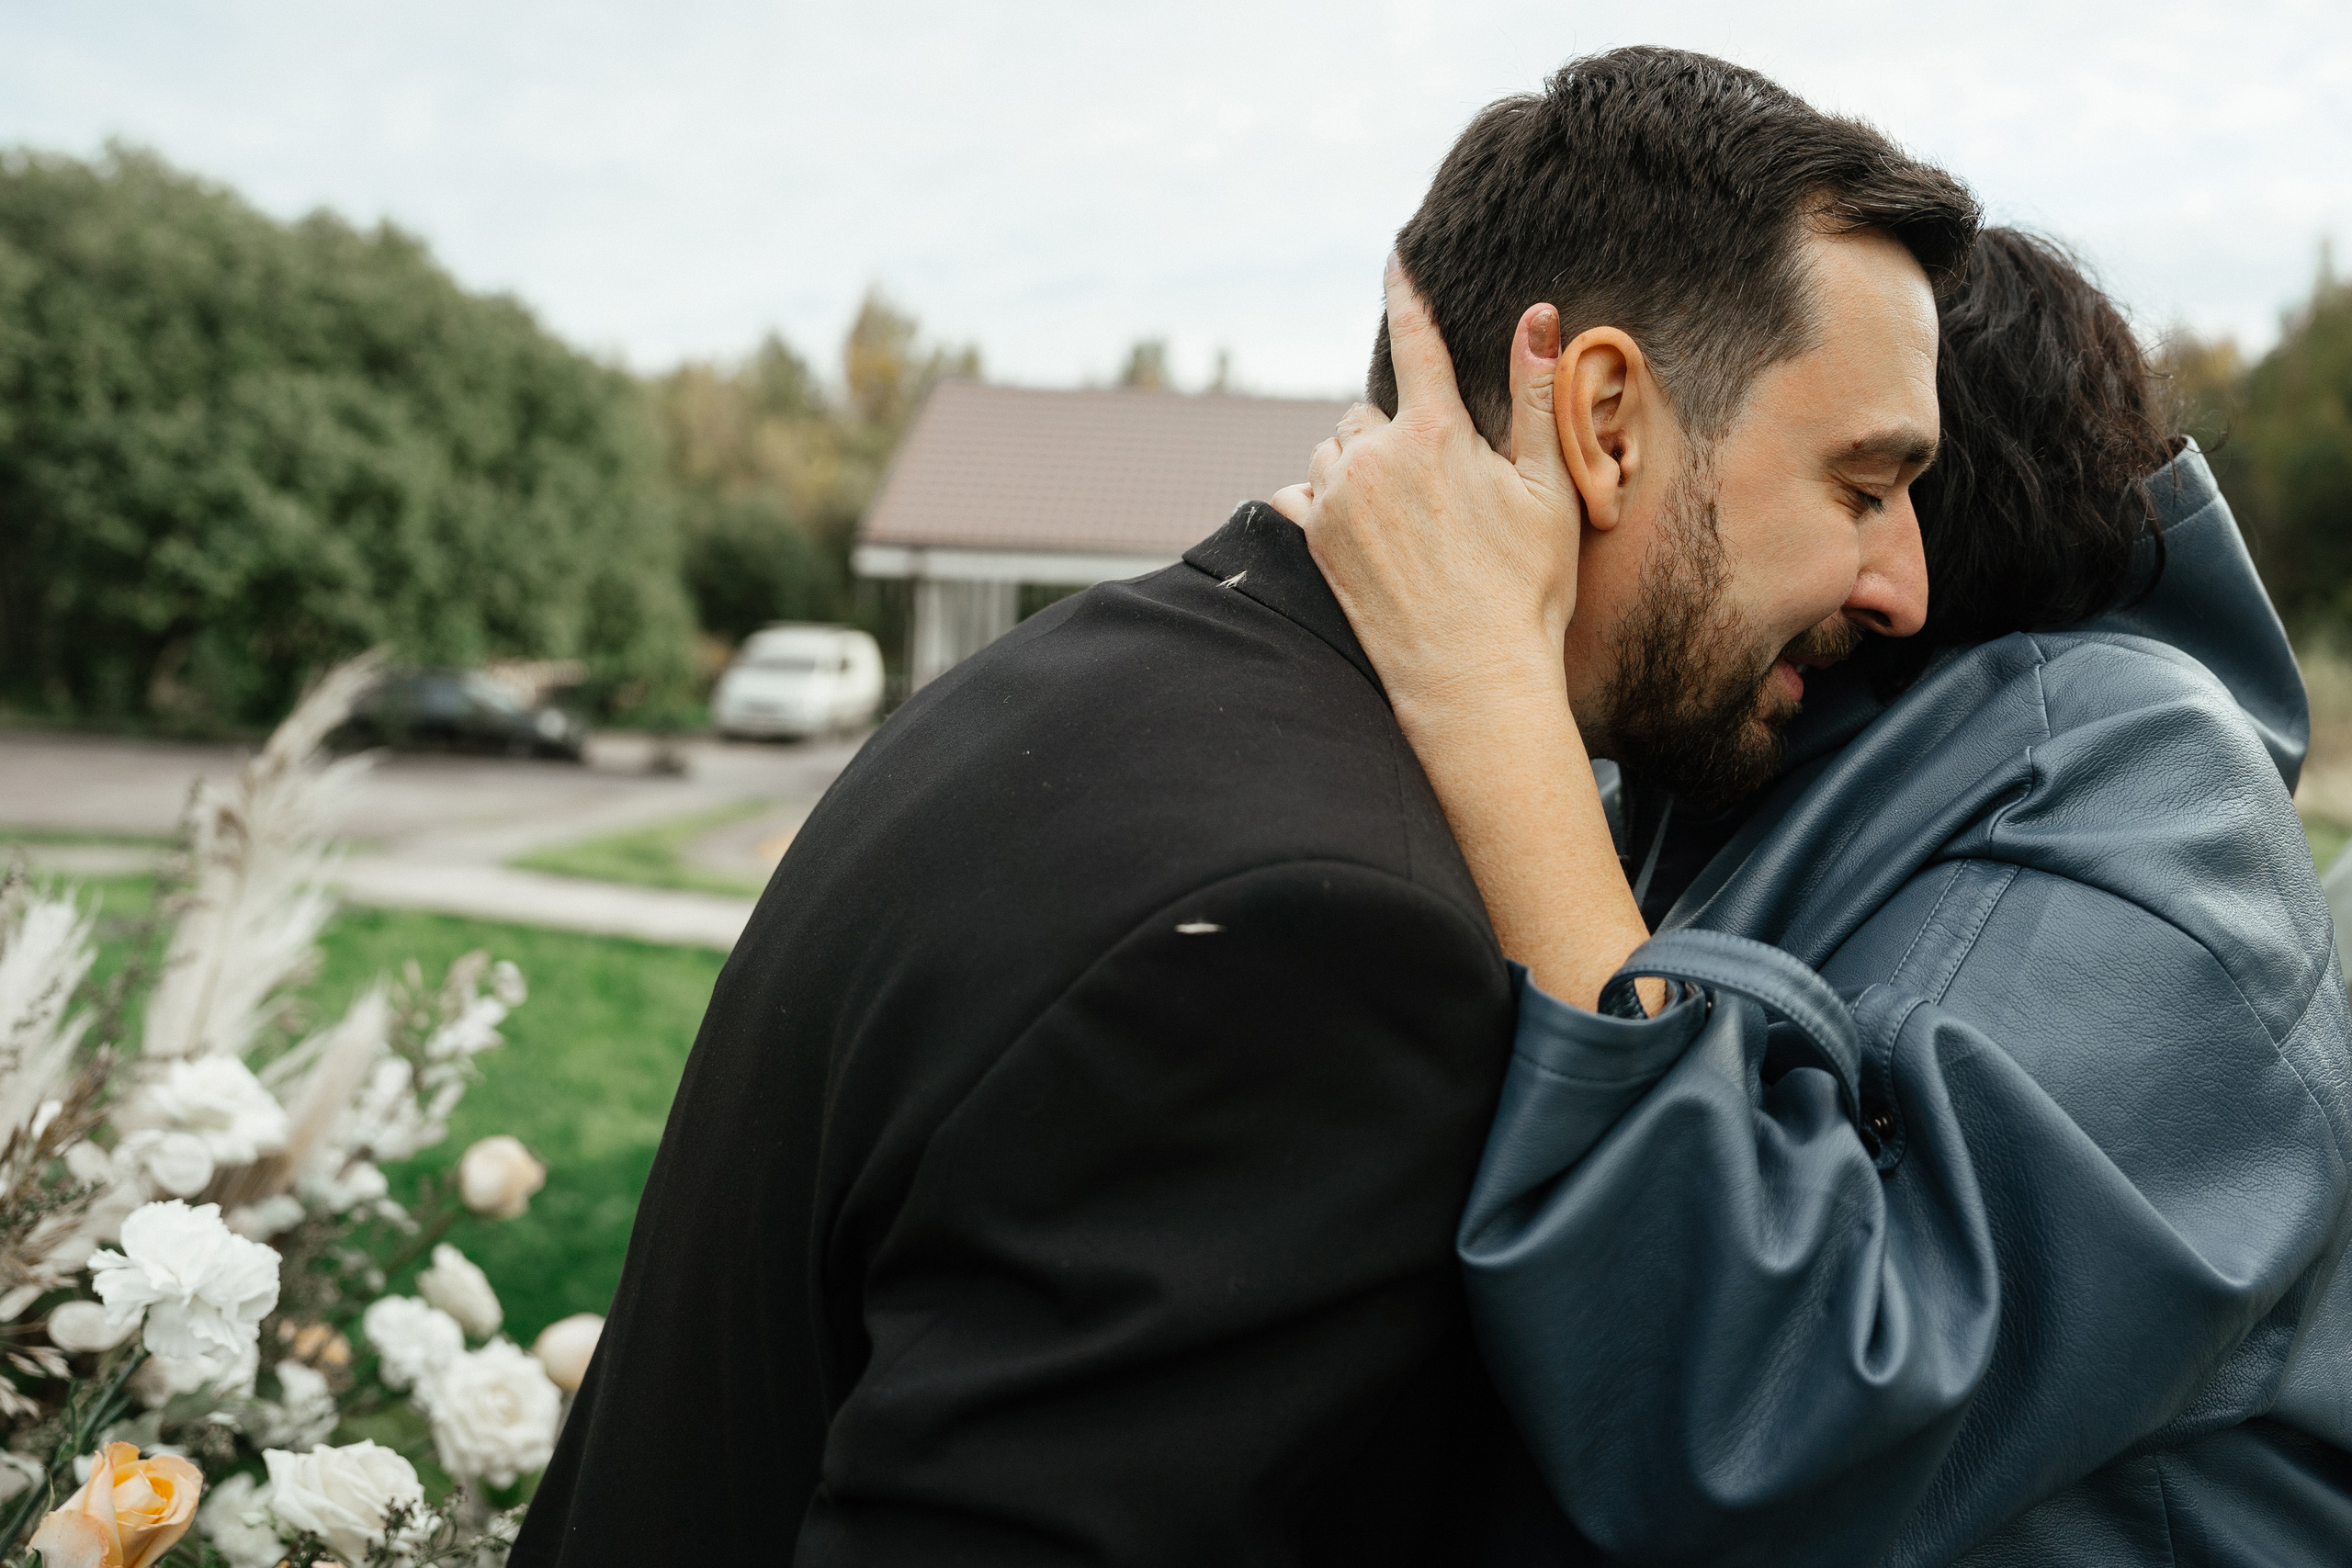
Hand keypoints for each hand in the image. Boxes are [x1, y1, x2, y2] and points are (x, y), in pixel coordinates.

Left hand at [1271, 256, 1581, 725]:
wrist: (1472, 678)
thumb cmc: (1525, 590)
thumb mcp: (1547, 491)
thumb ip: (1535, 399)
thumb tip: (1538, 316)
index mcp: (1435, 435)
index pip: (1415, 343)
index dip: (1405, 295)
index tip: (1393, 258)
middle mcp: (1374, 458)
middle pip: (1368, 415)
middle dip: (1396, 436)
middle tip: (1437, 492)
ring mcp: (1335, 501)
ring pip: (1333, 454)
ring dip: (1357, 470)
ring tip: (1402, 521)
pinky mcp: (1311, 542)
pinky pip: (1300, 496)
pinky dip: (1322, 504)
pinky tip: (1359, 537)